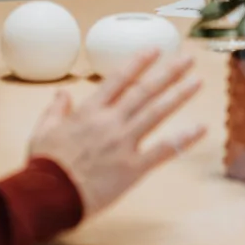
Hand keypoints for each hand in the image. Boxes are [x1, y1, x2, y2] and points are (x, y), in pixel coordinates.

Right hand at [26, 48, 205, 217]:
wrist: (49, 196)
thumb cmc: (44, 165)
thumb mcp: (42, 131)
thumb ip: (56, 110)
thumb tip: (63, 93)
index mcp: (89, 111)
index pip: (119, 79)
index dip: (139, 62)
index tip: (155, 49)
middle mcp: (110, 122)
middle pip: (144, 91)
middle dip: (168, 72)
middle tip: (187, 58)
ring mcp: (124, 143)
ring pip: (157, 113)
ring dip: (179, 95)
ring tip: (197, 81)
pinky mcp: (133, 168)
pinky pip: (163, 150)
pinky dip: (183, 139)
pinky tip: (201, 128)